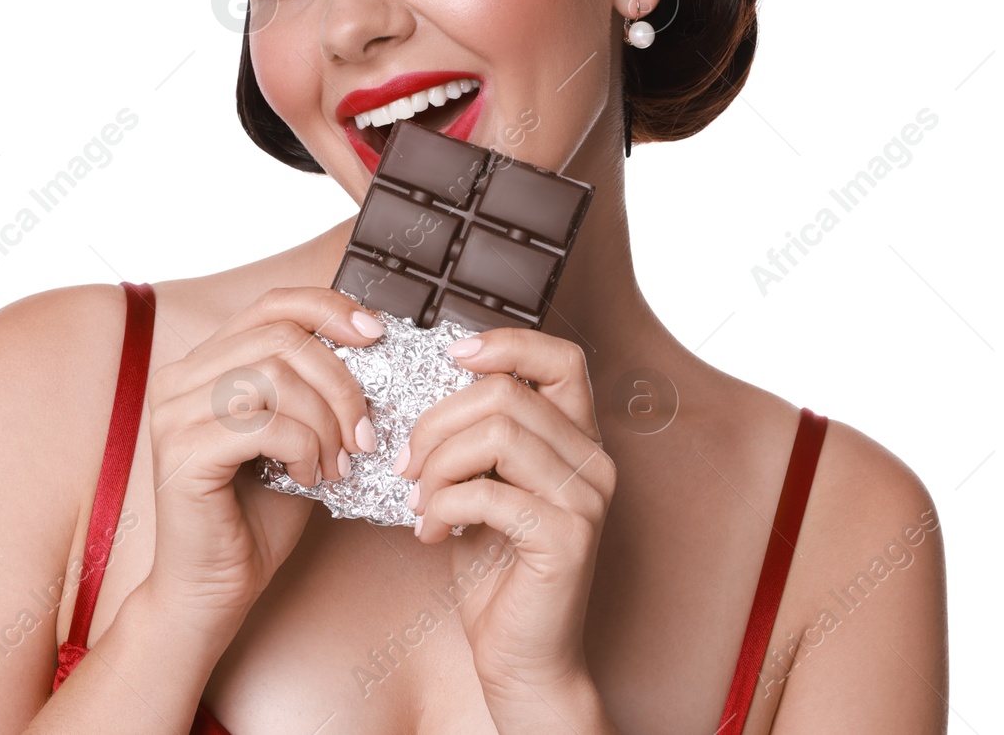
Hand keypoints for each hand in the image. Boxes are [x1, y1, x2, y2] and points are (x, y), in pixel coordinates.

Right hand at [139, 288, 383, 629]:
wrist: (215, 587)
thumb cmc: (258, 513)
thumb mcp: (298, 435)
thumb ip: (316, 389)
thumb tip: (373, 346)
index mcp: (208, 363)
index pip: (272, 304)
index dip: (329, 308)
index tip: (375, 335)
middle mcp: (181, 377)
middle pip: (282, 338)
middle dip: (341, 384)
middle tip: (365, 434)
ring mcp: (174, 412)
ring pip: (275, 377)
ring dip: (325, 421)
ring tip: (337, 463)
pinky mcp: (182, 451)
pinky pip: (264, 425)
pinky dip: (303, 448)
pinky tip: (310, 478)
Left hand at [394, 327, 616, 699]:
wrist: (523, 658)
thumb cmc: (498, 574)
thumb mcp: (485, 489)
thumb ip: (477, 440)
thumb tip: (427, 392)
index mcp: (578, 441)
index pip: (561, 359)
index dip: (507, 344)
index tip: (453, 356)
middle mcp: (594, 462)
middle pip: (507, 393)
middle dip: (438, 422)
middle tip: (408, 464)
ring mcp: (587, 500)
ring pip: (496, 434)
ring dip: (438, 465)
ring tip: (420, 502)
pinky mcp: (567, 538)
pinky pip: (488, 493)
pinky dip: (443, 507)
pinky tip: (431, 532)